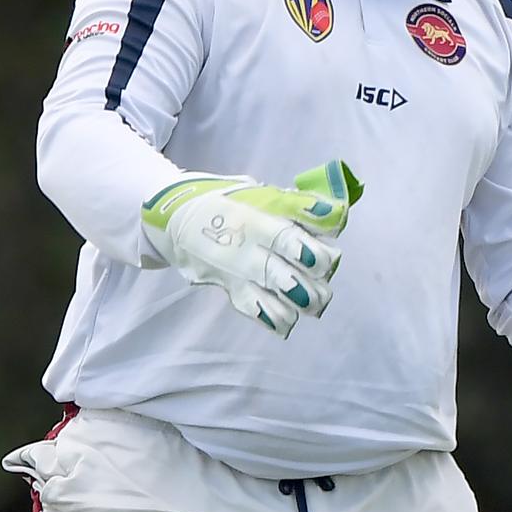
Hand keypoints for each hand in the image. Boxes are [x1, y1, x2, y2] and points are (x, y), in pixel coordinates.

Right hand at [142, 159, 362, 337]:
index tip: (326, 255)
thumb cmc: (229, 201)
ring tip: (312, 296)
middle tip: (322, 272)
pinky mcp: (232, 293)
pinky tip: (289, 313)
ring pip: (279, 304)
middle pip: (288, 280)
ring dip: (303, 303)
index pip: (288, 241)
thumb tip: (336, 213)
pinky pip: (260, 315)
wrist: (174, 218)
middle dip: (314, 284)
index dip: (313, 253)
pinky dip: (279, 318)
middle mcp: (246, 254)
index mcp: (255, 223)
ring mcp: (238, 278)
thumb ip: (299, 205)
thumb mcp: (261, 193)